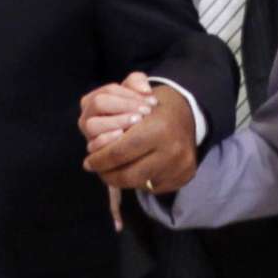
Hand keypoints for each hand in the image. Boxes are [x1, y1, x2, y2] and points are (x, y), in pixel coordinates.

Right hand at [78, 71, 155, 145]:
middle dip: (124, 106)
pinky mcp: (93, 150)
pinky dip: (106, 140)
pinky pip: (93, 146)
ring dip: (116, 121)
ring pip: (93, 124)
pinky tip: (123, 135)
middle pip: (98, 103)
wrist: (136, 136)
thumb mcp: (136, 93)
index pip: (109, 91)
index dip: (131, 95)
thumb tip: (145, 90)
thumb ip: (138, 82)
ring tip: (137, 122)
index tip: (152, 102)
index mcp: (93, 99)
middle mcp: (87, 116)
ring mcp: (88, 134)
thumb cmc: (134, 112)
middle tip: (145, 112)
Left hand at [83, 81, 197, 195]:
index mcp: (158, 127)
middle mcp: (172, 149)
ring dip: (121, 180)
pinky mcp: (185, 176)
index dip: (100, 160)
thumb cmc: (152, 105)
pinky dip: (140, 181)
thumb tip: (88, 124)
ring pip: (140, 184)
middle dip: (107, 174)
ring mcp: (180, 166)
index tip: (88, 162)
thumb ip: (108, 97)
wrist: (188, 113)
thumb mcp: (131, 91)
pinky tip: (132, 171)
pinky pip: (155, 187)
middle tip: (96, 171)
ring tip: (109, 172)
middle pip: (129, 174)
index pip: (119, 152)